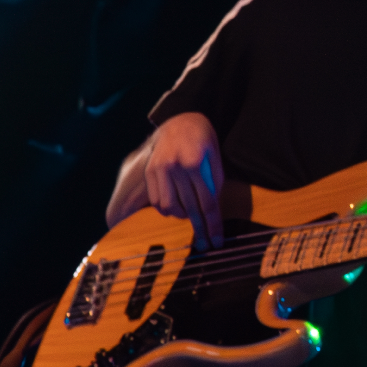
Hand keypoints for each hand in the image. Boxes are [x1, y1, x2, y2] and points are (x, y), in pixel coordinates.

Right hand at [142, 113, 226, 248]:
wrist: (180, 122)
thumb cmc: (203, 142)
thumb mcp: (215, 160)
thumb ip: (214, 185)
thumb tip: (213, 214)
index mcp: (195, 163)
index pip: (207, 203)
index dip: (213, 225)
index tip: (216, 242)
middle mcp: (175, 167)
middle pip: (190, 208)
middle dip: (199, 229)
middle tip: (204, 244)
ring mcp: (159, 169)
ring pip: (170, 208)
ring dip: (182, 215)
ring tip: (190, 213)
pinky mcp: (150, 172)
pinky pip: (157, 201)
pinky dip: (167, 208)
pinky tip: (176, 205)